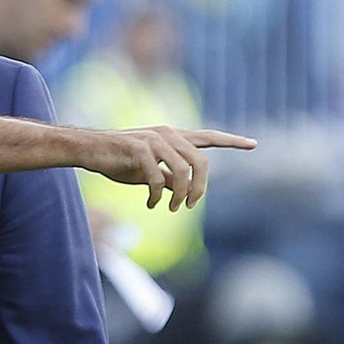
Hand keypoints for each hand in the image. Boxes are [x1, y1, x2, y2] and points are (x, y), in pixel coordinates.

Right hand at [81, 127, 254, 210]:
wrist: (89, 150)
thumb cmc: (117, 160)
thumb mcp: (148, 171)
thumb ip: (168, 176)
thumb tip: (181, 190)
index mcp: (173, 137)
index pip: (208, 137)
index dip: (232, 141)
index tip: (253, 144)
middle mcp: (168, 134)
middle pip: (201, 162)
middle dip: (201, 188)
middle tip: (191, 206)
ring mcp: (154, 140)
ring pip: (183, 172)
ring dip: (180, 196)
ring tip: (172, 209)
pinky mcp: (139, 149)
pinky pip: (157, 178)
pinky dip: (156, 196)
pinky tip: (150, 204)